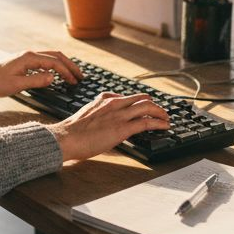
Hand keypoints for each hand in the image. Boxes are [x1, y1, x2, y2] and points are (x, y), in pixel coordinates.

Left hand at [0, 50, 82, 97]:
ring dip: (63, 65)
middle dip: (69, 65)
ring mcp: (27, 58)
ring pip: (51, 57)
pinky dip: (55, 66)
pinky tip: (57, 74)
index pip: (54, 62)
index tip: (74, 81)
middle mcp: (29, 55)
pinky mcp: (24, 62)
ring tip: (73, 74)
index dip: (66, 72)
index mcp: (29, 58)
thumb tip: (53, 77)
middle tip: (80, 76)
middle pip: (56, 56)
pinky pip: (44, 61)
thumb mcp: (17, 84)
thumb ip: (36, 81)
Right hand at [46, 93, 171, 161]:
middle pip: (142, 98)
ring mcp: (119, 115)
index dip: (140, 101)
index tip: (145, 106)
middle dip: (154, 105)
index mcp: (104, 99)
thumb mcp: (87, 115)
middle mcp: (114, 103)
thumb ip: (99, 114)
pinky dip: (159, 123)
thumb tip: (105, 123)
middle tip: (160, 112)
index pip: (127, 96)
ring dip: (160, 112)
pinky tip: (164, 126)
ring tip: (166, 119)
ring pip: (147, 107)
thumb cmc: (72, 131)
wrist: (66, 137)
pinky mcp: (122, 128)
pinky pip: (147, 122)